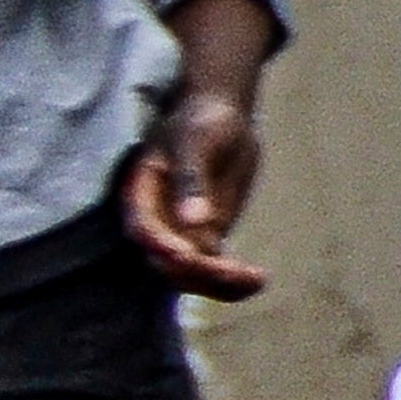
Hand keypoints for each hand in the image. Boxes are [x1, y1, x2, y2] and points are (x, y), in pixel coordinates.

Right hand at [119, 0, 274, 300]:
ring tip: (255, 279)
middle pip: (166, 261)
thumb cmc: (203, 121)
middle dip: (197, 271)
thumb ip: (191, 181)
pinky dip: (234, 280)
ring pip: (192, 273)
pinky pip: (215, 268)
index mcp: (142, 194)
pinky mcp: (207, 237)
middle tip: (233, 272)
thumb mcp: (196, 142)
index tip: (188, 256)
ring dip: (219, 283)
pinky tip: (258, 280)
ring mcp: (181, 231)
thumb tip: (195, 222)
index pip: (144, 229)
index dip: (161, 245)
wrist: (223, 117)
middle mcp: (156, 220)